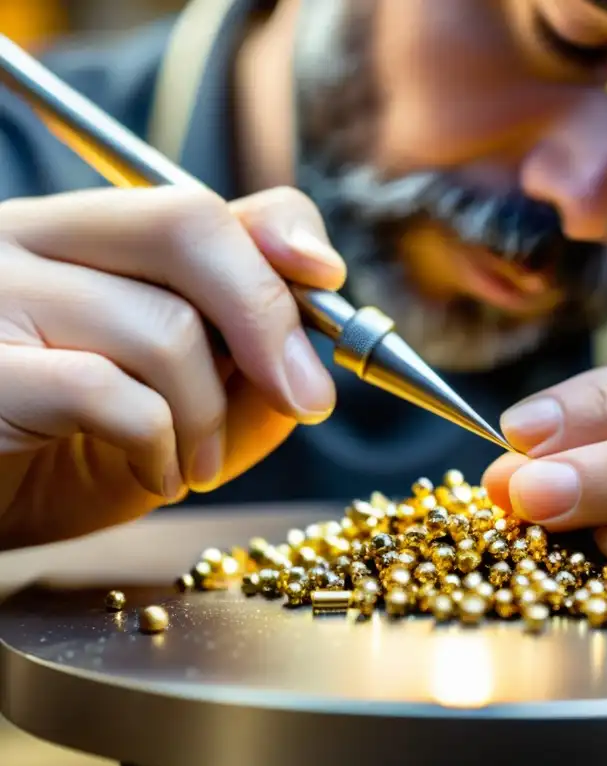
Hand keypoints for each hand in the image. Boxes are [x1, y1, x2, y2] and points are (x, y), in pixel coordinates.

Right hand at [0, 186, 344, 549]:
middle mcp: (24, 239)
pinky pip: (104, 390)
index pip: (191, 199)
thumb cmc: (65, 463)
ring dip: (207, 416)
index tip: (329, 283)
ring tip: (197, 468)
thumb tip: (312, 344)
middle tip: (305, 398)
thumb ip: (246, 370)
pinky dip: (156, 446)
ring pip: (163, 324)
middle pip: (186, 226)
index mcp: (78, 240)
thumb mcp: (181, 414)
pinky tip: (154, 477)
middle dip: (268, 318)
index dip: (277, 234)